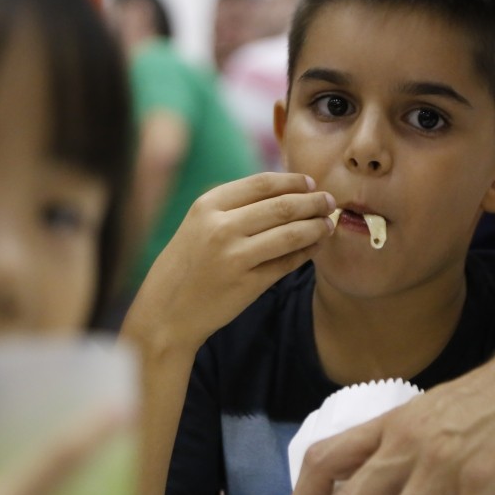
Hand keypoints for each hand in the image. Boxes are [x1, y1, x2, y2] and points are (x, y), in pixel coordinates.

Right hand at [127, 172, 334, 352]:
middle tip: (329, 201)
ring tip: (328, 224)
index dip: (292, 181)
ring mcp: (235, 256)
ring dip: (316, 227)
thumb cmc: (184, 266)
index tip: (310, 183)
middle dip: (312, 202)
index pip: (261, 183)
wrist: (165, 313)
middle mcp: (221, 227)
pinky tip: (315, 247)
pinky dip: (306, 252)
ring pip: (290, 234)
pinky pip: (287, 263)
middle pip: (281, 206)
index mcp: (207, 205)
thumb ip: (232, 207)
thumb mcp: (197, 225)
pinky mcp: (248, 284)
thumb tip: (284, 192)